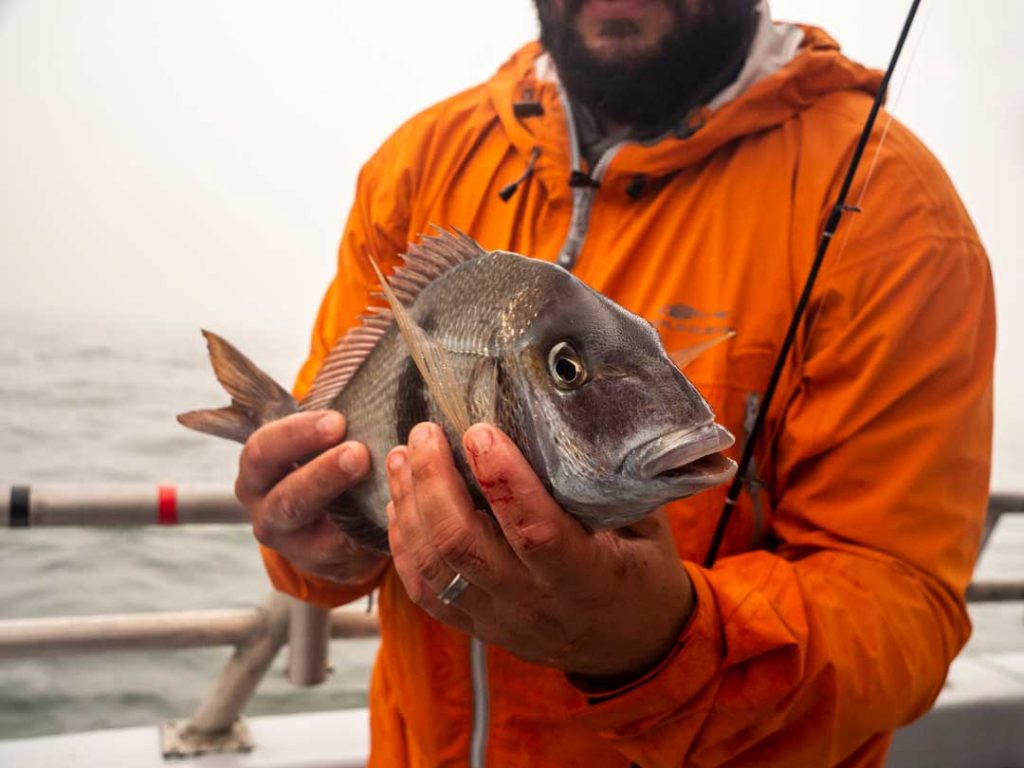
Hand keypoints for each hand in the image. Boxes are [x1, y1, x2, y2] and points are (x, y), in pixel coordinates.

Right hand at [236, 411, 388, 584]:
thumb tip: (363, 359)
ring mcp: (294, 544)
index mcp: (258, 471)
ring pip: (316, 534)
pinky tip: (396, 513)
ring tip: (381, 483)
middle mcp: (266, 510)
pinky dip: (373, 531)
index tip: (337, 421)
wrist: (331, 522)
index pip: (263, 451)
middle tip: (359, 453)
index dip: (296, 435)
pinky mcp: (326, 565)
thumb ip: (327, 413)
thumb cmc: (325, 460)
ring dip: (349, 508)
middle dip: (323, 474)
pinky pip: (349, 552)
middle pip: (287, 496)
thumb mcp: (313, 439)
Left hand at [385, 422, 694, 680]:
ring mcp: (499, 620)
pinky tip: (400, 504)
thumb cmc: (641, 570)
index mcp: (586, 577)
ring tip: (402, 456)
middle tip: (426, 432)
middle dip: (435, 482)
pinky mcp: (477, 627)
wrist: (630, 646)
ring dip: (410, 506)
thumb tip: (576, 416)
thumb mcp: (646, 527)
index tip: (478, 431)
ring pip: (436, 567)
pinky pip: (426, 593)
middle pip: (464, 545)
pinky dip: (404, 546)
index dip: (502, 480)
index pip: (535, 531)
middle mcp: (534, 603)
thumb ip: (611, 485)